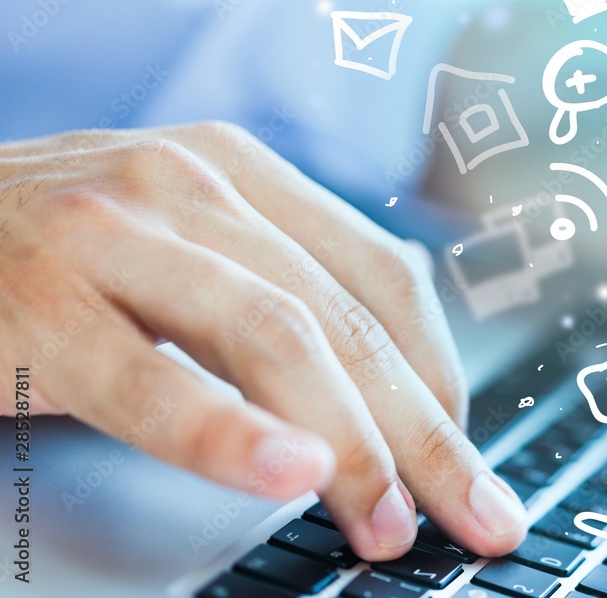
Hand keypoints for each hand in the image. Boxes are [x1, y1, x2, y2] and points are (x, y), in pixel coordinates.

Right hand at [0, 122, 526, 559]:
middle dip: (422, 430)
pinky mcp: (40, 299)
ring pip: (273, 337)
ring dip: (349, 443)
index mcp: (243, 176)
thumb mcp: (189, 251)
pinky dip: (226, 431)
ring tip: (384, 522)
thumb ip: (278, 301)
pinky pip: (149, 377)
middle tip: (472, 513)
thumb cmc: (61, 254)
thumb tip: (381, 399)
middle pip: (345, 317)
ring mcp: (115, 234)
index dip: (440, 374)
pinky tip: (285, 473)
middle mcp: (192, 187)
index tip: (464, 451)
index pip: (384, 275)